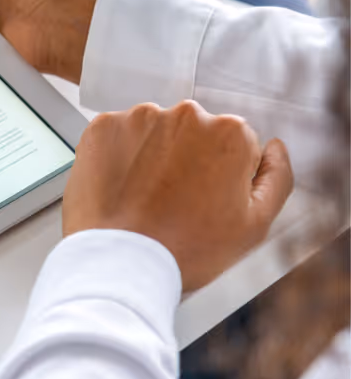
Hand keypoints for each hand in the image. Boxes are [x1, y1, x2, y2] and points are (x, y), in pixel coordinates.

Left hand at [65, 101, 293, 290]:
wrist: (121, 263)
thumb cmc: (187, 249)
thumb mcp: (255, 224)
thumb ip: (276, 177)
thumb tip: (275, 148)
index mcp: (230, 132)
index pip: (234, 144)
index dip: (223, 175)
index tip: (207, 199)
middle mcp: (186, 114)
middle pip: (193, 133)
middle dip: (188, 159)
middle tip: (175, 202)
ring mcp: (139, 118)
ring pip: (154, 132)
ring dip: (153, 155)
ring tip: (146, 198)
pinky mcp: (102, 128)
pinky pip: (117, 137)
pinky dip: (119, 156)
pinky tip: (122, 188)